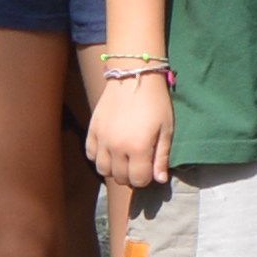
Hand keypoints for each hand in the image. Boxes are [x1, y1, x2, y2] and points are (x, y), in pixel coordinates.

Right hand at [84, 65, 172, 192]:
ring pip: (103, 170)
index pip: (138, 180)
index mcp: (138, 148)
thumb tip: (160, 180)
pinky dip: (98, 157)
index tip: (149, 169)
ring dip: (114, 170)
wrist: (134, 77)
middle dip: (131, 176)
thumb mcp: (166, 129)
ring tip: (123, 160)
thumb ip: (162, 157)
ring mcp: (101, 139)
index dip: (146, 179)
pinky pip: (90, 154)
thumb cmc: (156, 102)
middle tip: (138, 164)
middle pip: (120, 177)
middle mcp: (117, 147)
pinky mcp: (92, 130)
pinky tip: (109, 150)